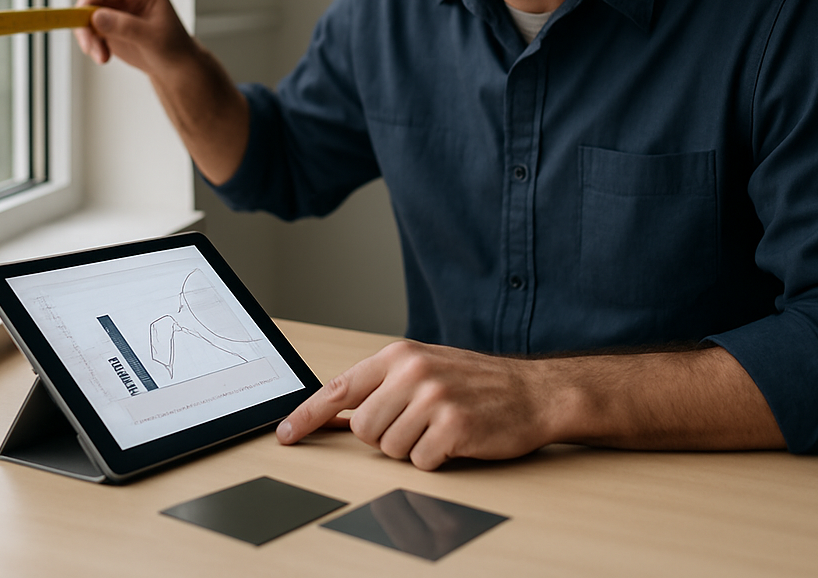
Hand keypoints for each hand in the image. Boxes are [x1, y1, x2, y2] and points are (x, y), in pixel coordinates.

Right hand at [74, 0, 193, 75]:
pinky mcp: (109, 17)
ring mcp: (117, 2)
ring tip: (102, 56)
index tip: (82, 28)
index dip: (86, 5)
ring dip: (88, 37)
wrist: (174, 63)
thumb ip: (125, 26)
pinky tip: (103, 54)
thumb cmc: (172, 46)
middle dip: (86, 25)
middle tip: (92, 48)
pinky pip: (87, 25)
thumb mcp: (151, 38)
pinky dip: (90, 41)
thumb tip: (96, 17)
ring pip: (85, 13)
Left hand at [276, 341, 784, 468]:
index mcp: (399, 354)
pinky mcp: (453, 427)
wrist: (533, 391)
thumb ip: (380, 387)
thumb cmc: (475, 382)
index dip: (307, 416)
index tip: (284, 435)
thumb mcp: (424, 369)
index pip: (339, 388)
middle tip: (418, 424)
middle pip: (364, 430)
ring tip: (439, 429)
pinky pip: (421, 463)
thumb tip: (334, 414)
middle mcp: (412, 371)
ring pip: (390, 449)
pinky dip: (435, 460)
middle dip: (387, 437)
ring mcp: (432, 398)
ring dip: (412, 449)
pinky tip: (456, 440)